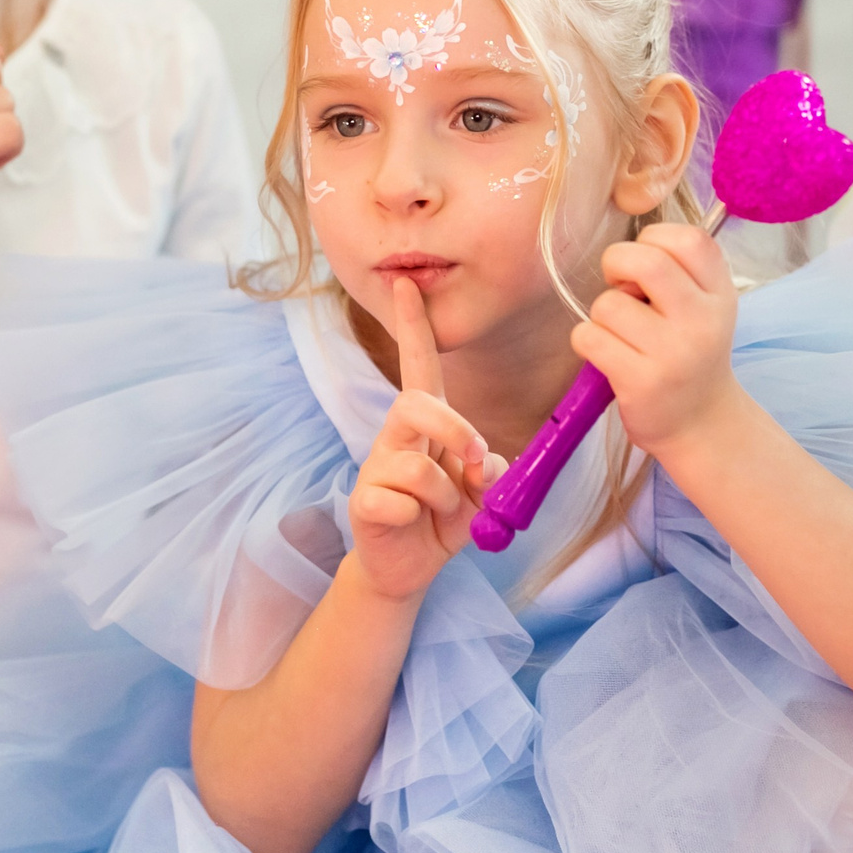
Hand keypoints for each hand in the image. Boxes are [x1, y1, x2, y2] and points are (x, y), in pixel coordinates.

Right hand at [348, 279, 499, 602]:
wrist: (407, 567)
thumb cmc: (444, 519)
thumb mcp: (481, 493)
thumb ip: (490, 471)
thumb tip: (484, 462)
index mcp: (425, 424)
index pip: (418, 366)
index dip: (413, 327)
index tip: (406, 284)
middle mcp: (395, 437)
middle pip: (416, 404)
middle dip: (457, 431)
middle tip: (475, 464)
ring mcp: (375, 468)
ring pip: (417, 467)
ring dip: (447, 498)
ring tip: (441, 514)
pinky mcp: (362, 502)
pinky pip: (396, 502)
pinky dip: (418, 520)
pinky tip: (411, 526)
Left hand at [570, 222, 737, 457]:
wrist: (700, 422)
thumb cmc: (690, 353)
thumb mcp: (706, 306)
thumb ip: (679, 270)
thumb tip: (623, 250)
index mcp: (720, 294)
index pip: (690, 240)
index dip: (655, 238)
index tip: (646, 260)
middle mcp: (703, 321)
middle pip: (646, 263)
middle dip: (617, 263)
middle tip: (618, 284)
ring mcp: (673, 354)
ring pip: (609, 303)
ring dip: (601, 314)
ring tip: (620, 332)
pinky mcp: (642, 382)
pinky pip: (590, 337)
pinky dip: (586, 340)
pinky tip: (606, 353)